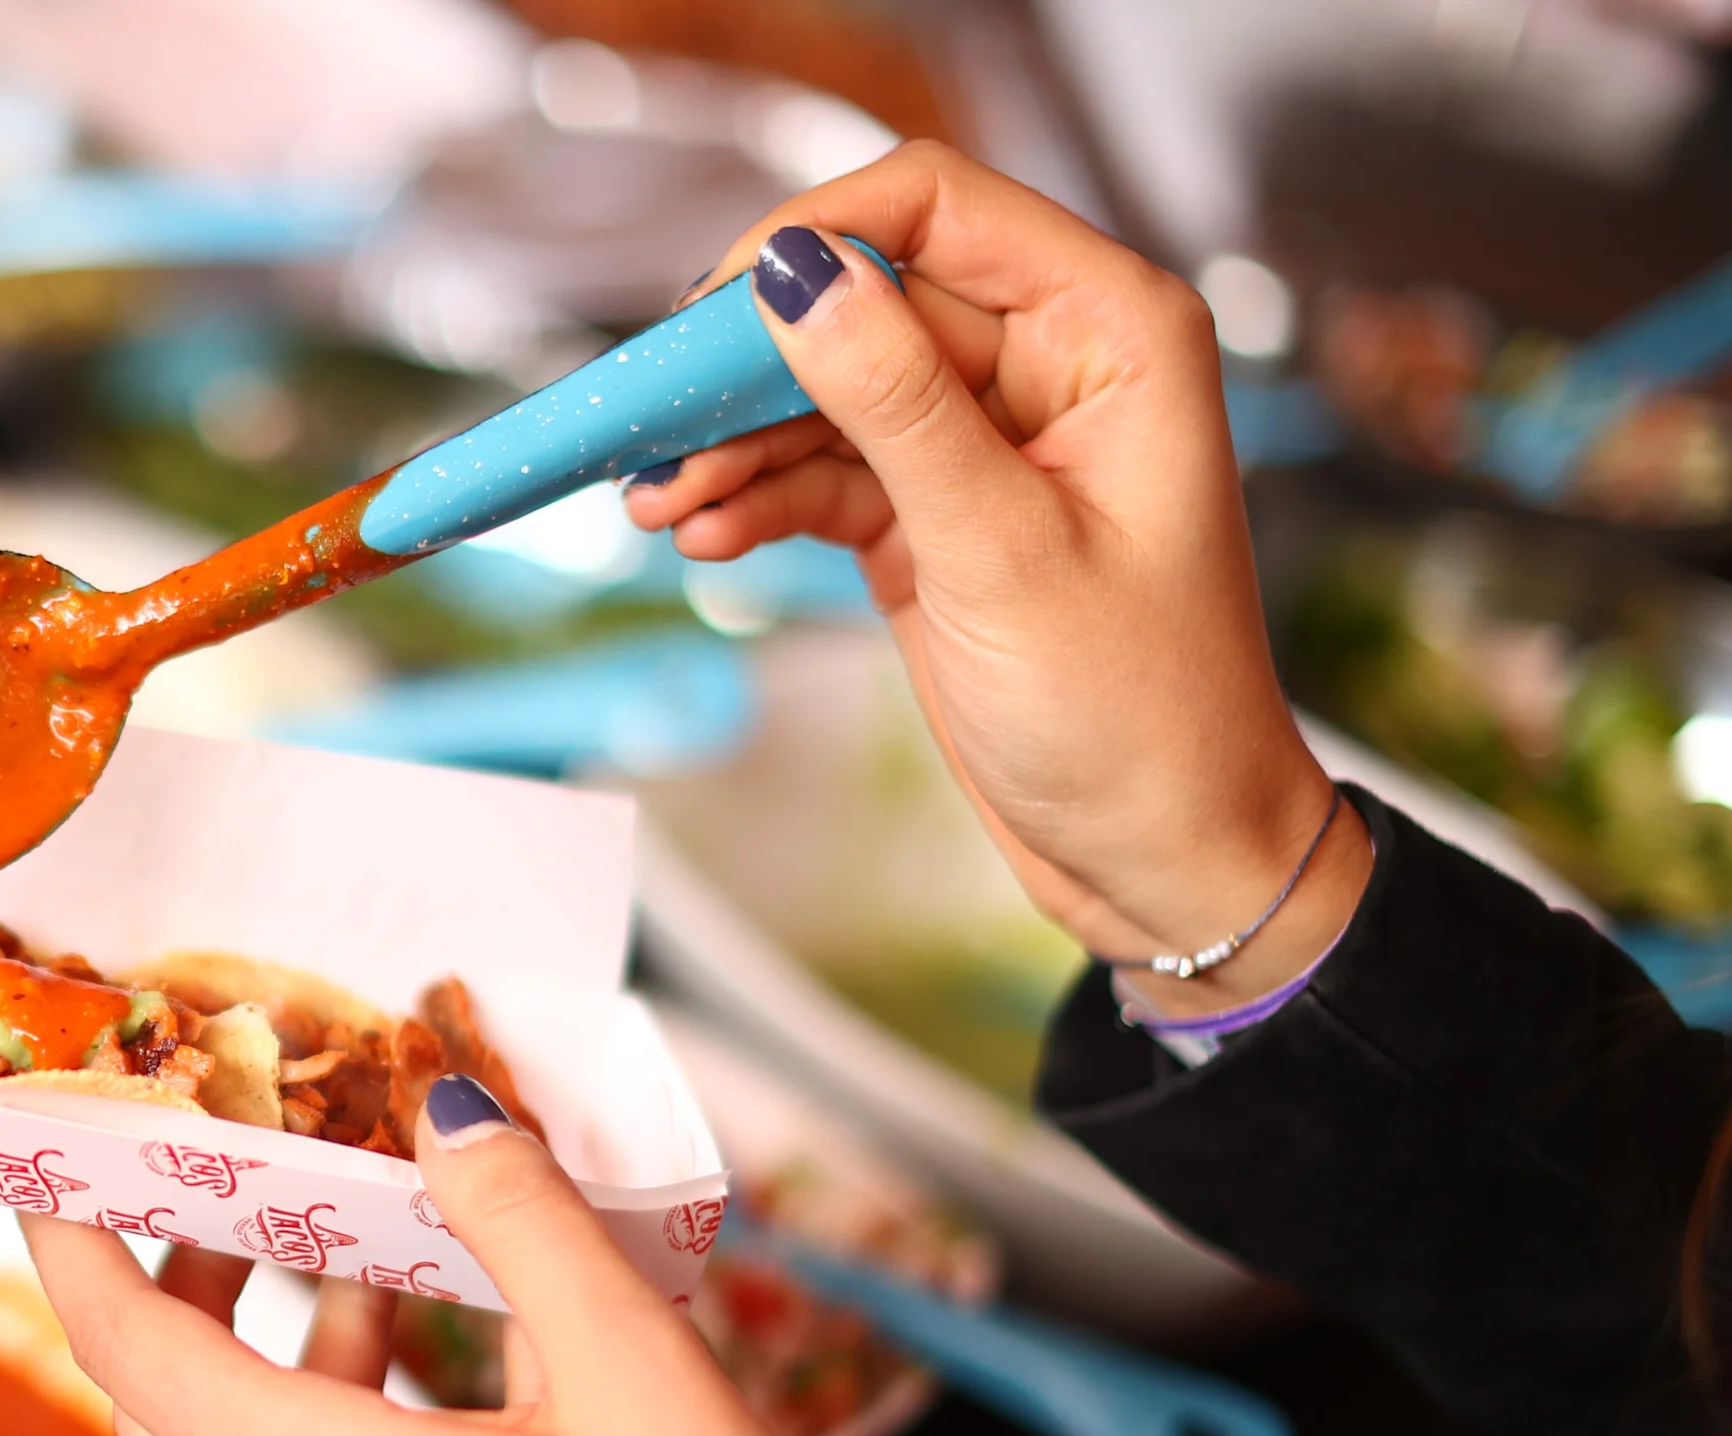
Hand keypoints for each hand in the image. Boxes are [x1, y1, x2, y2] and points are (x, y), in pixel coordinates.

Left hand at [23, 1082, 933, 1435]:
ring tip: (371, 1268)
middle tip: (229, 1193)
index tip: (55, 1158)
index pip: (129, 1352)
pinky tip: (450, 1398)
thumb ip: (524, 1224)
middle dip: (179, 1289)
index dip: (75, 1241)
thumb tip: (445, 1113)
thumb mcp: (637, 1375)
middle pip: (171, 1417)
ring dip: (280, 1364)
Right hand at [628, 142, 1369, 1014]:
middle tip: (650, 421)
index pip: (941, 207)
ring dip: (732, 445)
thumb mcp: (1001, 550)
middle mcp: (1050, 362)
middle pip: (861, 300)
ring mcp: (983, 439)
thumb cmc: (1139, 715)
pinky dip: (754, 499)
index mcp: (1112, 332)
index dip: (817, 234)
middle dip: (747, 363)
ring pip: (824, 392)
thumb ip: (893, 404)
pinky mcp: (932, 514)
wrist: (1157, 857)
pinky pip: (820, 471)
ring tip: (659, 503)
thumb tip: (795, 275)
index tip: (708, 302)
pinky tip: (701, 535)